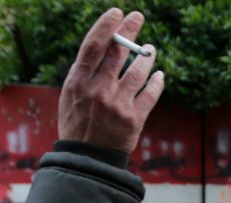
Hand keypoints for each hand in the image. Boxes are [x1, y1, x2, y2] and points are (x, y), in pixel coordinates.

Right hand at [58, 9, 164, 155]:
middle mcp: (98, 89)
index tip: (117, 12)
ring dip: (146, 56)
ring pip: (138, 71)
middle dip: (129, 30)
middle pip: (117, 51)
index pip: (94, 45)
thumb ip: (85, 75)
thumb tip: (103, 49)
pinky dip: (157, 81)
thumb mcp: (71, 98)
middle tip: (138, 17)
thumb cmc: (78, 125)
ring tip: (150, 50)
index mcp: (78, 81)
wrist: (87, 159)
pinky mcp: (134, 118)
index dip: (106, 25)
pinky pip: (150, 93)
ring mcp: (117, 104)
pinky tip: (159, 75)